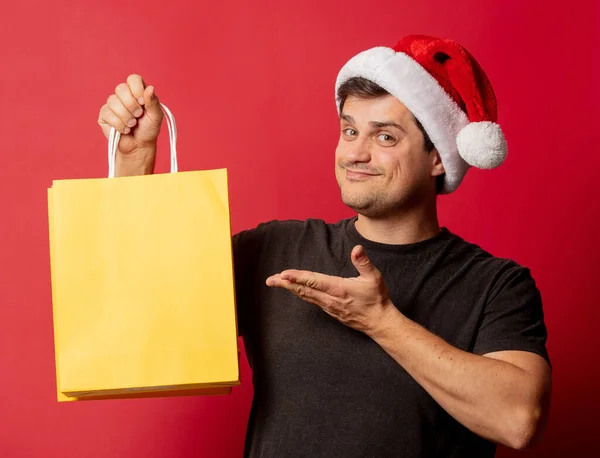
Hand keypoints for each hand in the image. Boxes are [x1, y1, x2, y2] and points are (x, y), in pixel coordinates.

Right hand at [97, 74, 163, 175]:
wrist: (139, 146)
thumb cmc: (148, 130)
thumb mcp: (155, 117)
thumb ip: (153, 102)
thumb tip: (150, 88)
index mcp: (137, 92)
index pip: (133, 79)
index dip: (137, 89)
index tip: (142, 102)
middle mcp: (124, 95)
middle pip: (121, 88)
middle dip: (131, 105)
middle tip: (138, 116)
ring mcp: (112, 104)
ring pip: (113, 102)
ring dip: (126, 117)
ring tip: (132, 124)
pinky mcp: (104, 115)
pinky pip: (108, 114)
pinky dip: (119, 124)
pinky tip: (125, 130)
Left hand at [266, 245, 393, 333]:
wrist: (379, 322)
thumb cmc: (377, 299)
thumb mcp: (374, 278)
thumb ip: (363, 262)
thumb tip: (357, 249)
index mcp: (338, 289)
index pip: (313, 281)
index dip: (297, 277)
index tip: (283, 274)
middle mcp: (330, 299)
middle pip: (303, 289)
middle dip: (286, 284)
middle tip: (270, 280)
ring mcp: (329, 306)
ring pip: (306, 296)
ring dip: (291, 289)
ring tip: (277, 282)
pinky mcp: (331, 311)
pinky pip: (311, 301)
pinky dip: (301, 294)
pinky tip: (296, 291)